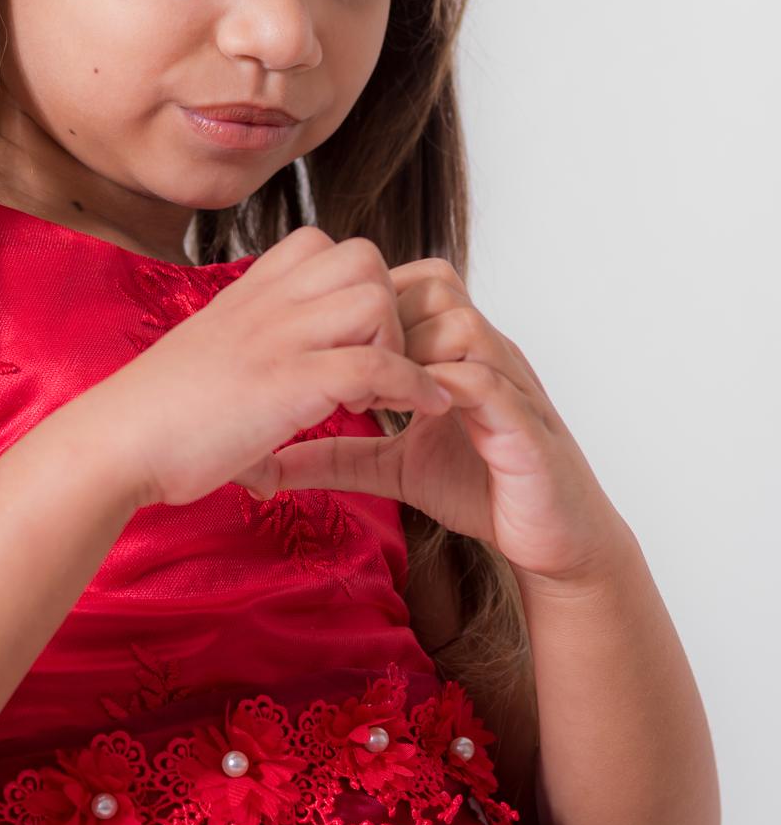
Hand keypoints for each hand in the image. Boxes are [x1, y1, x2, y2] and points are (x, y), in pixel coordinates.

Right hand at [86, 228, 452, 508]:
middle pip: (362, 257)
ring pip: (375, 299)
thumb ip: (241, 394)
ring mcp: (276, 339)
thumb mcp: (203, 378)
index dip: (351, 285)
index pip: (319, 243)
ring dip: (397, 344)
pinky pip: (376, 364)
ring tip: (380, 392)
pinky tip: (416, 411)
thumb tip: (261, 469)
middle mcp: (264, 305)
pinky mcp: (288, 383)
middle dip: (387, 307)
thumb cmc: (151, 424)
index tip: (350, 339)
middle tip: (376, 363)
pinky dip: (411, 386)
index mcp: (245, 298)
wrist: (112, 444)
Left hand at [250, 256, 619, 582]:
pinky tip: (412, 413)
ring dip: (412, 350)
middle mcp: (487, 354)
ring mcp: (511, 384)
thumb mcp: (394, 468)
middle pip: (434, 286)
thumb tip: (270, 461)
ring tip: (376, 394)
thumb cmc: (482, 489)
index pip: (412, 285)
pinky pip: (487, 383)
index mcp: (456, 353)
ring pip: (461, 324)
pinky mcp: (527, 426)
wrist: (554, 539)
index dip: (367, 303)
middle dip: (384, 318)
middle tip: (347, 365)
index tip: (326, 345)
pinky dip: (445, 389)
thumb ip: (338, 455)